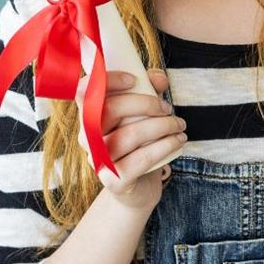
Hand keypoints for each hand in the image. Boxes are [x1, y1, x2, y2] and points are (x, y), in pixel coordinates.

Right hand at [76, 67, 185, 211]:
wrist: (138, 185)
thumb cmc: (138, 141)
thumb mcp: (144, 110)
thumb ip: (149, 88)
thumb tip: (159, 78)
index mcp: (89, 115)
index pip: (85, 91)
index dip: (108, 80)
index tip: (134, 79)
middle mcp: (87, 137)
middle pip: (111, 109)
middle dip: (146, 103)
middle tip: (167, 107)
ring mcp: (99, 160)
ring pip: (130, 134)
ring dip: (162, 125)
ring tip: (179, 124)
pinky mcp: (114, 181)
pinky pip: (142, 158)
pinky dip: (165, 145)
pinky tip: (178, 140)